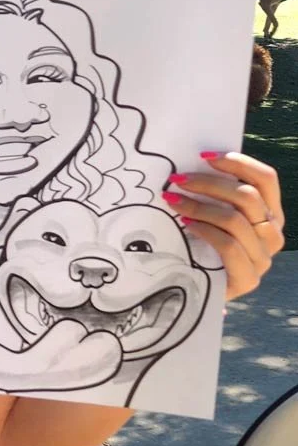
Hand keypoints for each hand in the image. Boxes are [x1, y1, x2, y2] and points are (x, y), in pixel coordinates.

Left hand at [164, 152, 284, 299]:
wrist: (197, 288)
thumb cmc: (203, 244)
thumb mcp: (213, 214)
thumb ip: (215, 194)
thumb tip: (194, 162)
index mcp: (270, 213)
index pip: (266, 179)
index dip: (237, 163)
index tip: (204, 156)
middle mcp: (273, 234)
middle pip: (247, 197)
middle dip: (208, 183)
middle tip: (177, 179)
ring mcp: (263, 258)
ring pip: (235, 220)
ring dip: (199, 205)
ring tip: (172, 200)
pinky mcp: (249, 278)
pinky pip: (229, 245)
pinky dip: (205, 230)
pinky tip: (185, 224)